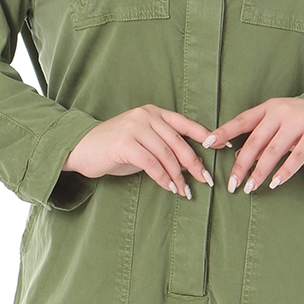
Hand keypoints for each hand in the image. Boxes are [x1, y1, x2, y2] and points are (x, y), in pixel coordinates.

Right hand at [63, 104, 215, 197]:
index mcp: (152, 112)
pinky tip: (170, 188)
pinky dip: (163, 178)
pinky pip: (152, 164)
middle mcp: (145, 116)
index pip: (185, 124)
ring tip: (185, 191)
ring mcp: (135, 128)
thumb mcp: (142, 144)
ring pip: (167, 155)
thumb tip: (189, 165)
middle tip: (206, 180)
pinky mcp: (125, 144)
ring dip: (178, 176)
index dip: (206, 135)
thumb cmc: (113, 149)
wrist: (81, 148)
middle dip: (195, 163)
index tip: (223, 148)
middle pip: (179, 142)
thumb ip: (163, 148)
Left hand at [202, 98, 303, 193]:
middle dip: (241, 164)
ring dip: (259, 172)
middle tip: (232, 184)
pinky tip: (275, 183)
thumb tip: (239, 158)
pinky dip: (285, 172)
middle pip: (255, 141)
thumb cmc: (302, 120)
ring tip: (250, 187)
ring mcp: (299, 122)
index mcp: (269, 107)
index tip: (207, 144)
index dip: (224, 132)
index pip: (242, 120)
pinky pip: (297, 157)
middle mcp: (282, 112)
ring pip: (273, 151)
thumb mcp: (280, 121)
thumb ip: (261, 135)